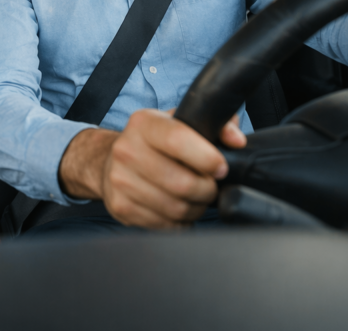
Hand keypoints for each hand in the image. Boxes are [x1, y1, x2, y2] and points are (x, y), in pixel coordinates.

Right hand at [59, 109, 245, 227]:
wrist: (111, 161)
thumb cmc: (155, 143)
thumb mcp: (181, 122)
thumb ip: (216, 124)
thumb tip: (236, 141)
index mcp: (143, 123)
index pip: (177, 140)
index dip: (207, 158)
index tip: (220, 167)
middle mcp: (126, 150)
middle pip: (181, 183)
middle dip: (206, 189)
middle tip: (208, 185)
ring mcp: (120, 180)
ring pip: (176, 208)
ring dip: (195, 208)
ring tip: (194, 198)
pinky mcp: (120, 207)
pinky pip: (165, 225)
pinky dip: (179, 221)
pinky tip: (177, 208)